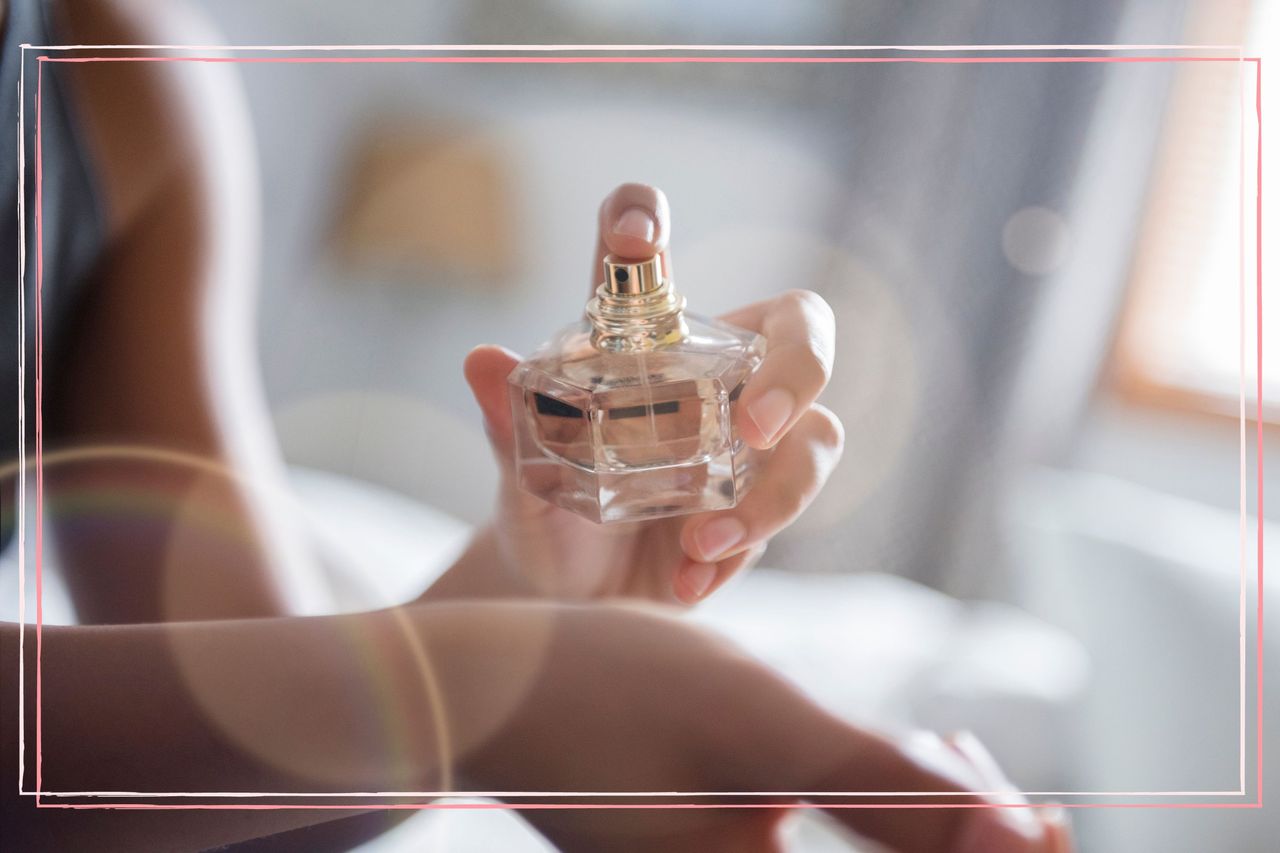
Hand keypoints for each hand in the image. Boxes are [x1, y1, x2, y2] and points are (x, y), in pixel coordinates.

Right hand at [445, 602, 1071, 852]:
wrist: (493, 687)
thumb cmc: (613, 691)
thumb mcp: (765, 730)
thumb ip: (893, 792)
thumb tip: (1028, 839)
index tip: (1049, 822)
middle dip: (969, 843)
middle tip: (982, 772)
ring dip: (928, 827)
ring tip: (944, 758)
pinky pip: (831, 852)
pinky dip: (881, 818)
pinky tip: (884, 765)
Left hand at [462, 183, 842, 603]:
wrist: (567, 598)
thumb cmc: (548, 515)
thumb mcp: (522, 476)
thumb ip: (509, 424)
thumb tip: (481, 360)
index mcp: (643, 342)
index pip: (648, 255)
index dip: (645, 215)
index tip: (634, 232)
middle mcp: (712, 379)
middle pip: (802, 332)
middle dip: (799, 368)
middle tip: (754, 426)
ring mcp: (748, 446)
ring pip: (817, 438)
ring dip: (772, 495)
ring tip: (700, 542)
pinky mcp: (760, 510)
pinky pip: (781, 519)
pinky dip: (738, 553)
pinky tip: (685, 582)